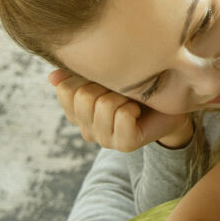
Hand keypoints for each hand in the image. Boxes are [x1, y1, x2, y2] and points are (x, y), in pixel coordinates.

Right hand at [47, 68, 193, 153]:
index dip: (87, 76)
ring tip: (131, 100)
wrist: (168, 105)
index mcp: (76, 112)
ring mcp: (104, 140)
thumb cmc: (134, 88)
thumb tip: (52, 77)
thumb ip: (77, 75)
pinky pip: (122, 115)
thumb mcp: (105, 76)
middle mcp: (86, 129)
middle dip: (107, 84)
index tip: (106, 78)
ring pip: (104, 104)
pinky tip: (139, 111)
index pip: (65, 90)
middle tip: (122, 90)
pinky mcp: (124, 145)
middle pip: (83, 96)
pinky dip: (134, 107)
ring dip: (123, 95)